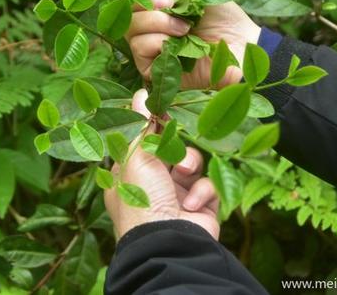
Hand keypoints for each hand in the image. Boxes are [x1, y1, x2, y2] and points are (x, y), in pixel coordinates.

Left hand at [104, 89, 219, 238]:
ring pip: (192, 164)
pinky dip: (201, 191)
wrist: (169, 243)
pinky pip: (207, 185)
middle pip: (171, 150)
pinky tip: (192, 203)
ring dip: (190, 165)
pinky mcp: (201, 207)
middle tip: (176, 140)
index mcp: (129, 176)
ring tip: (185, 173)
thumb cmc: (143, 200)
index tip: (164, 110)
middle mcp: (152, 186)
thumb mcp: (136, 157)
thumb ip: (142, 125)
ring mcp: (177, 197)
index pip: (143, 143)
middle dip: (176, 147)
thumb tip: (140, 93)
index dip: (155, 127)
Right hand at [125, 0, 261, 88]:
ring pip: (131, 29)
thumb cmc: (222, 16)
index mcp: (157, 5)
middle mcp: (149, 26)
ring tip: (185, 28)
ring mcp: (149, 48)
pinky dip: (159, 41)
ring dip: (159, 23)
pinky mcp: (152, 69)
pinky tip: (180, 42)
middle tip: (170, 3)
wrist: (241, 44)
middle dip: (146, 3)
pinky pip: (140, 49)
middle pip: (126, 11)